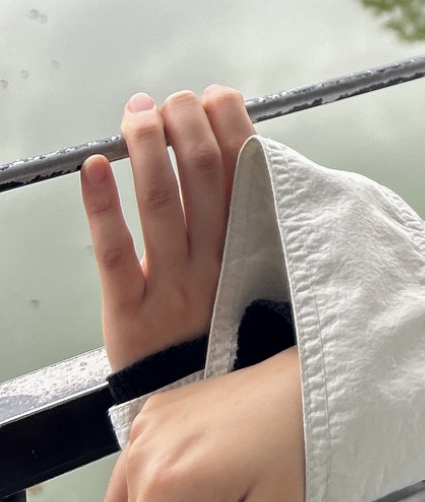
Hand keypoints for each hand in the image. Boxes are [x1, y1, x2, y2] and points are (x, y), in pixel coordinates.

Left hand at [80, 86, 254, 370]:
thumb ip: (245, 224)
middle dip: (187, 123)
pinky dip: (102, 205)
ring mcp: (171, 286)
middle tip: (172, 100)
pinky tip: (94, 168)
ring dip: (148, 148)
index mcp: (248, 249)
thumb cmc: (220, 333)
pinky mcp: (129, 310)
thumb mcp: (252, 276)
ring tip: (137, 114)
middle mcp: (214, 261)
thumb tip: (235, 155)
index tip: (216, 95)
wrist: (192, 405)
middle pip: (205, 175)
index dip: (232, 123)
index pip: (246, 169)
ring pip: (161, 203)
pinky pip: (115, 252)